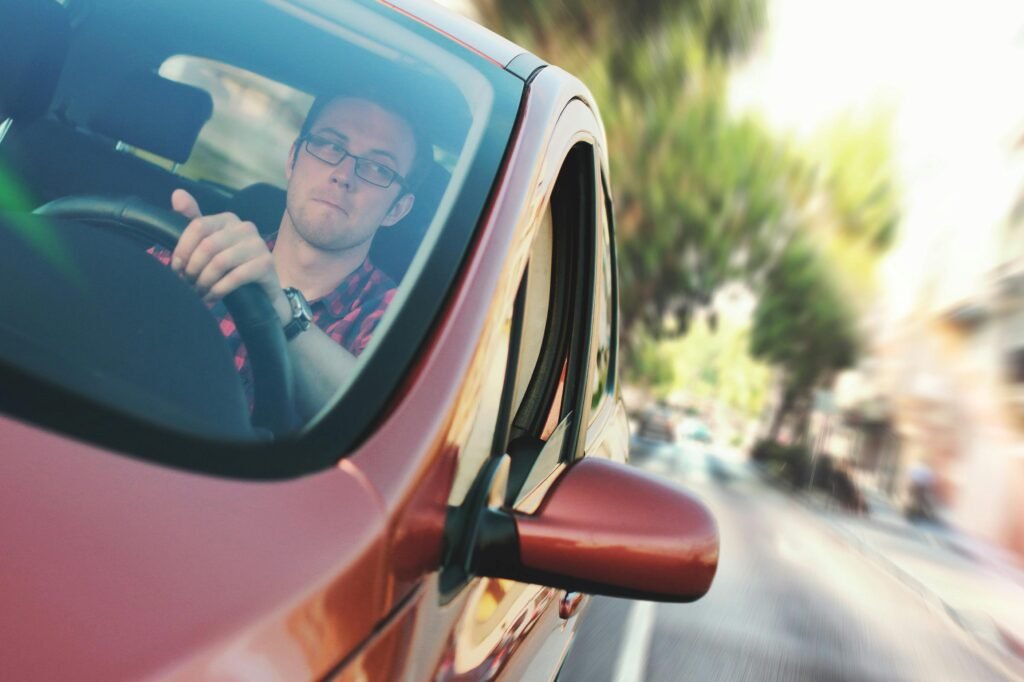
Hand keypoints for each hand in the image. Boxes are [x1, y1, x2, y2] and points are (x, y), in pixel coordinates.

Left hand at [170, 189, 281, 305]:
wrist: (262, 292)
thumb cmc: (231, 268)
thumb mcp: (209, 246)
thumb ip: (193, 221)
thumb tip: (176, 194)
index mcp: (228, 219)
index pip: (198, 226)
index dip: (182, 249)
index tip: (177, 268)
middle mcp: (245, 227)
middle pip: (207, 245)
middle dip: (193, 269)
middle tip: (188, 284)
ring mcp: (258, 244)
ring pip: (220, 262)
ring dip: (204, 282)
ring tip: (199, 292)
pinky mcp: (266, 264)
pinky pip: (235, 277)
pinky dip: (218, 290)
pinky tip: (211, 297)